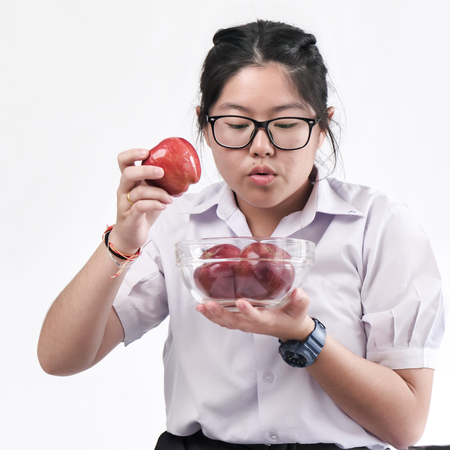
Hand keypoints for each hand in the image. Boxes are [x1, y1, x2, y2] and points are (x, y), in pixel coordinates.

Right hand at [109, 148, 174, 253]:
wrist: (130, 236)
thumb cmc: (141, 212)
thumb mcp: (150, 194)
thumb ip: (159, 183)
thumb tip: (184, 173)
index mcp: (129, 181)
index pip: (123, 161)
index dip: (132, 153)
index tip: (146, 152)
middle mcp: (124, 190)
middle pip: (128, 173)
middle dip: (146, 170)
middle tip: (162, 173)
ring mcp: (124, 204)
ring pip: (138, 192)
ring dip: (158, 193)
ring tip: (170, 199)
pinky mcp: (129, 217)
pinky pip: (140, 207)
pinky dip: (155, 204)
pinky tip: (163, 206)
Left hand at [196, 288, 314, 341]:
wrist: (290, 330)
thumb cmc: (294, 317)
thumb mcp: (301, 309)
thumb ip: (300, 301)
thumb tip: (298, 292)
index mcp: (268, 320)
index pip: (256, 317)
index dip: (248, 311)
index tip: (240, 302)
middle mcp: (253, 324)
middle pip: (234, 321)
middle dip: (220, 313)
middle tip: (208, 305)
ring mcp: (245, 324)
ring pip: (226, 322)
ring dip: (212, 315)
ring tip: (200, 306)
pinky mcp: (241, 322)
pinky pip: (224, 321)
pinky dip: (212, 316)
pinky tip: (202, 307)